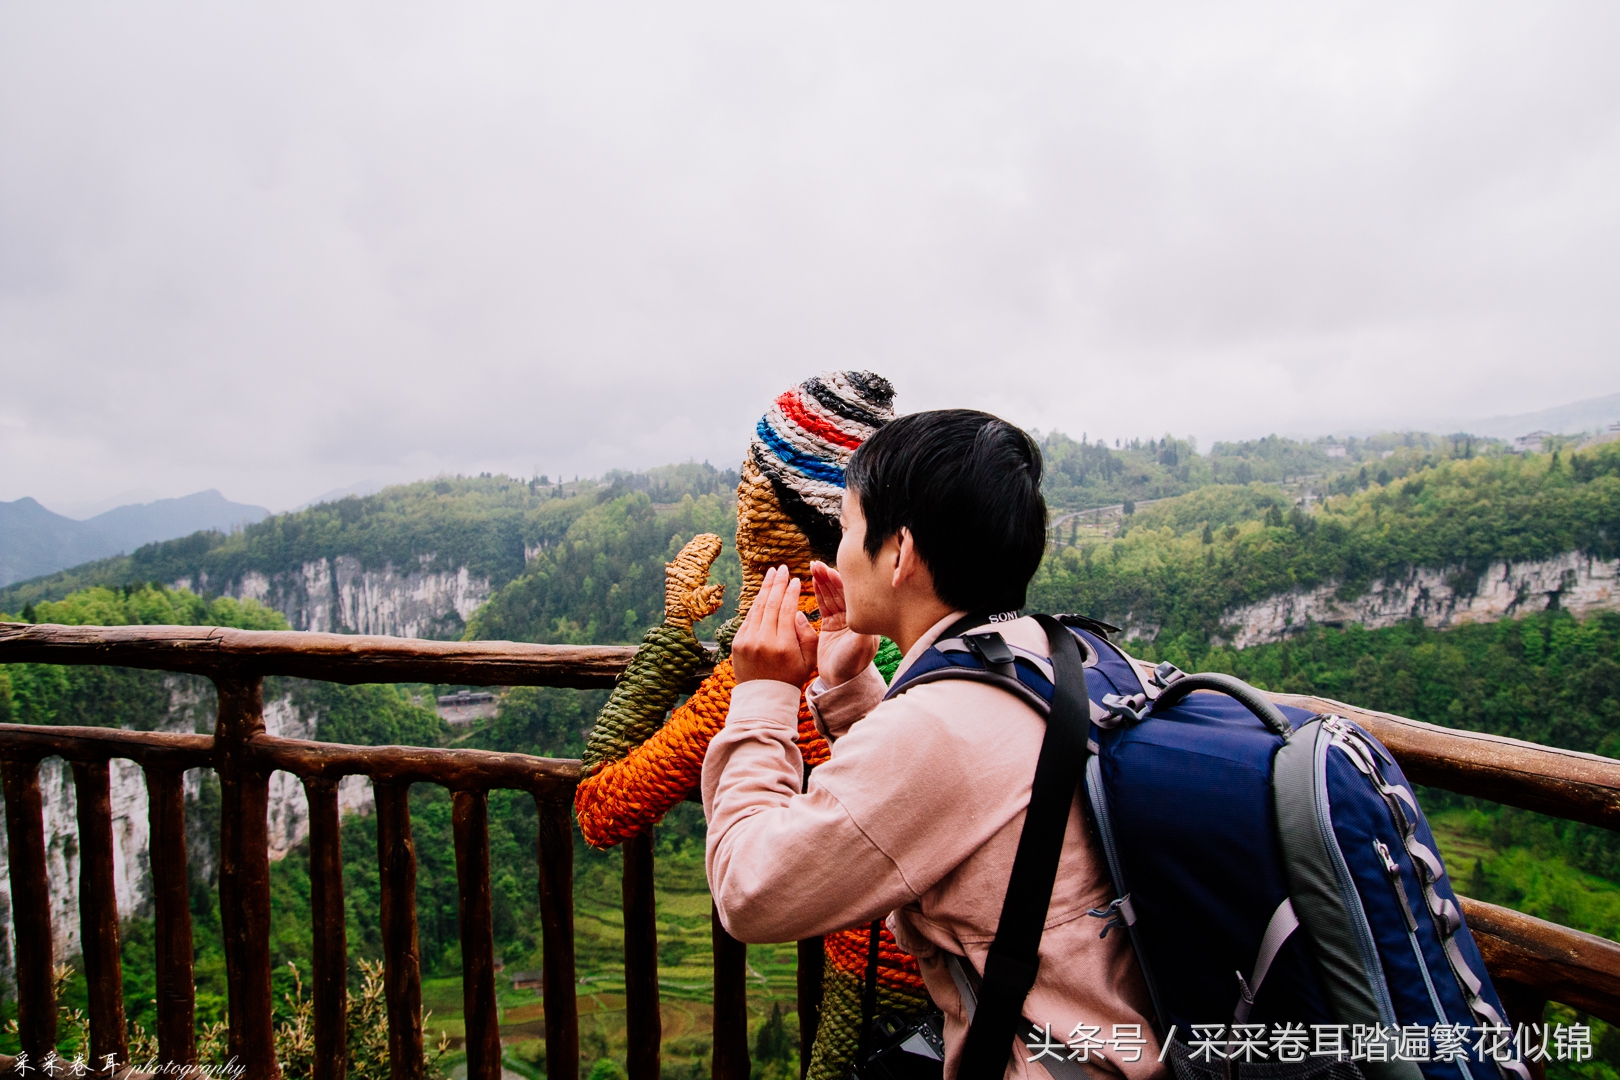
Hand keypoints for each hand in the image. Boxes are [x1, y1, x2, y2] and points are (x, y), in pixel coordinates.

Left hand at [731, 566, 818, 685]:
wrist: (763, 697)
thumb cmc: (790, 678)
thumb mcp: (808, 660)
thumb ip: (808, 636)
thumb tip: (798, 613)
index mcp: (783, 645)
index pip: (787, 610)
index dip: (791, 592)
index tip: (796, 580)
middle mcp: (763, 641)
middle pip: (770, 604)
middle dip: (777, 584)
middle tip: (782, 568)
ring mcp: (747, 641)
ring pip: (757, 608)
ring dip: (764, 589)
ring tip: (771, 574)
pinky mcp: (737, 643)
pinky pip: (748, 618)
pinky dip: (755, 604)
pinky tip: (762, 594)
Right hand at [810, 560, 880, 687]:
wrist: (840, 681)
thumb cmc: (853, 665)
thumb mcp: (860, 646)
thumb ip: (862, 628)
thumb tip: (866, 611)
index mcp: (864, 618)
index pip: (851, 594)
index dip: (839, 581)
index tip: (828, 569)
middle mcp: (855, 616)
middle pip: (840, 591)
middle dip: (828, 576)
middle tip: (816, 564)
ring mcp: (842, 620)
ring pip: (830, 595)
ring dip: (822, 581)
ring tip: (812, 567)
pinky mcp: (830, 625)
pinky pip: (823, 604)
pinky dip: (818, 592)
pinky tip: (812, 580)